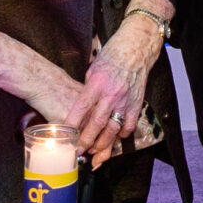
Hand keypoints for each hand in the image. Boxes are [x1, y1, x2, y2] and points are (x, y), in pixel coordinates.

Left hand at [70, 13, 164, 167]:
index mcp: (97, 83)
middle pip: (97, 123)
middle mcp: (111, 93)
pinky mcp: (137, 104)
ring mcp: (125, 101)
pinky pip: (129, 126)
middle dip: (86, 141)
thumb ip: (86, 91)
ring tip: (94, 154)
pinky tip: (114, 140)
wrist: (135, 48)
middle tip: (78, 151)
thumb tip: (80, 110)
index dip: (72, 124)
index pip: (81, 108)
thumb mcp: (92, 71)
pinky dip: (121, 135)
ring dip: (103, 144)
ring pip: (113, 129)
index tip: (65, 136)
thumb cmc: (111, 57)